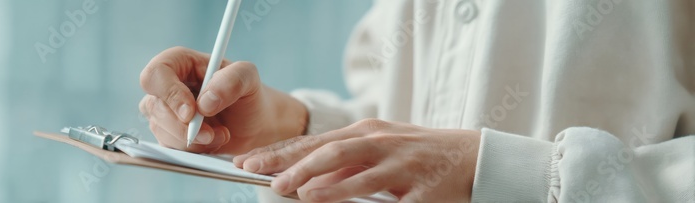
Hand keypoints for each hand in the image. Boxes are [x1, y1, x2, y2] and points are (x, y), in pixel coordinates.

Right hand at [138, 46, 307, 153]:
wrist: (254, 124)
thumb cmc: (248, 94)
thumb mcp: (249, 78)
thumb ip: (231, 81)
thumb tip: (204, 103)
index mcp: (179, 62)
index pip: (155, 74)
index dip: (169, 94)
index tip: (191, 113)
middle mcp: (167, 85)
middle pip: (155, 107)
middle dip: (184, 126)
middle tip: (212, 133)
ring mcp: (164, 111)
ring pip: (160, 129)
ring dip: (193, 140)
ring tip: (221, 135)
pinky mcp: (168, 133)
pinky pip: (169, 146)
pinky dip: (193, 149)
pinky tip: (212, 142)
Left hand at [233, 119, 480, 201]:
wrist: (475, 160)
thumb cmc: (419, 159)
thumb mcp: (379, 154)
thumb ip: (345, 167)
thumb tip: (304, 182)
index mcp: (366, 132)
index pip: (314, 142)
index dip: (280, 152)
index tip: (249, 161)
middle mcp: (381, 142)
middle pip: (328, 149)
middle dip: (292, 163)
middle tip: (263, 176)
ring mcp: (401, 163)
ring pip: (354, 168)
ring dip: (320, 180)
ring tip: (293, 190)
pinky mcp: (420, 187)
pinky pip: (385, 195)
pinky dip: (356, 199)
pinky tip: (333, 202)